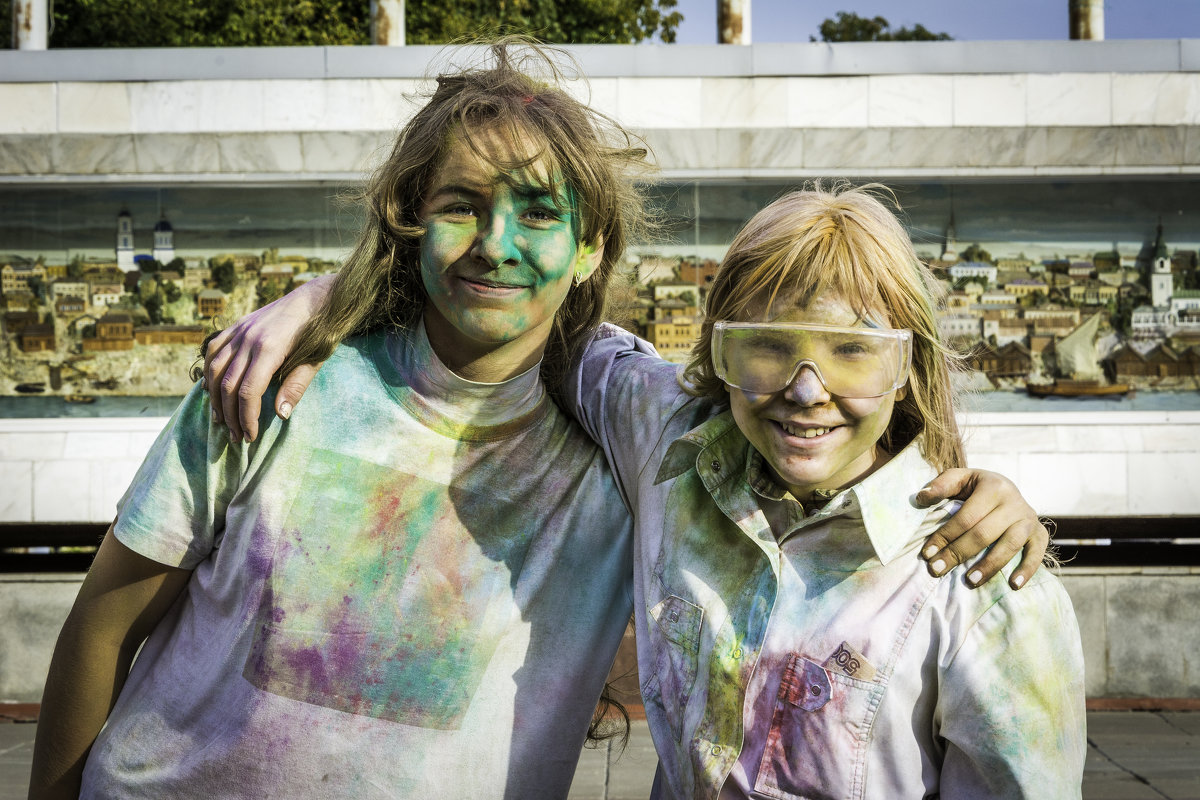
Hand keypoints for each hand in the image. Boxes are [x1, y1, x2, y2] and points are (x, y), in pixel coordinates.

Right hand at [203, 275, 332, 442]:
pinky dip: (209, 371)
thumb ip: (297, 386)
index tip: (251, 436)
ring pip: (215, 368)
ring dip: (215, 398)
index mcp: (270, 348)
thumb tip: (281, 414)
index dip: (247, 417)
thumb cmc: (321, 332)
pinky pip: (213, 350)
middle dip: (230, 415)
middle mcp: (248, 338)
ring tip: (221, 420)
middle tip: (237, 437)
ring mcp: (240, 330)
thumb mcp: (316, 361)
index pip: (248, 391)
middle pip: (228, 384)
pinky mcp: (237, 325)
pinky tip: (211, 389)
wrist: (318, 297)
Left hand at [915, 468, 1048, 590]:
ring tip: (970, 581)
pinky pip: (1037, 553)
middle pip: (984, 534)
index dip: (945, 536)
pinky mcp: (1040, 534)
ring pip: (1010, 545)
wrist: (1007, 489)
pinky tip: (1013, 585)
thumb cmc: (976, 488)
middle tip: (937, 570)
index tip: (927, 554)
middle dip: (958, 553)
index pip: (966, 517)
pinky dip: (1027, 570)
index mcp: (993, 487)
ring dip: (989, 565)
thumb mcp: (960, 479)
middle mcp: (1014, 502)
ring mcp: (1029, 519)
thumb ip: (942, 485)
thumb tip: (921, 497)